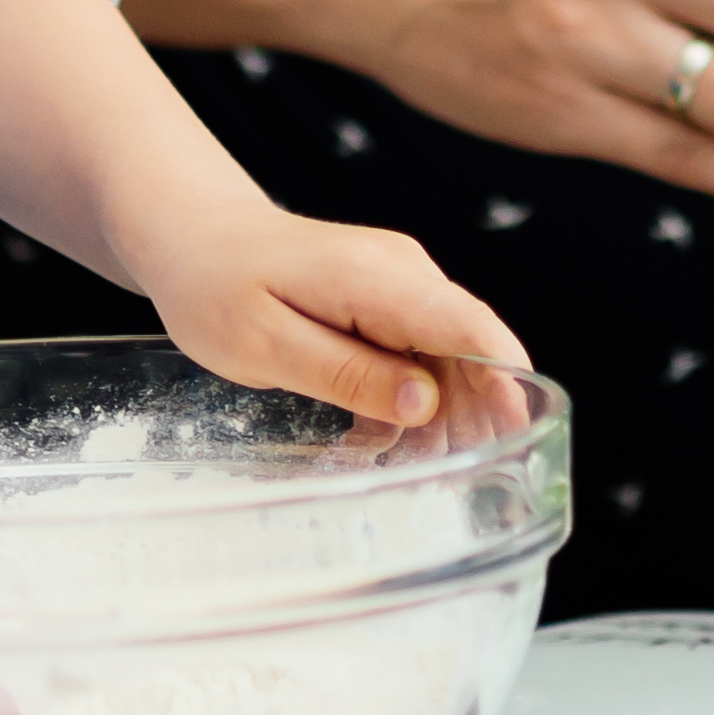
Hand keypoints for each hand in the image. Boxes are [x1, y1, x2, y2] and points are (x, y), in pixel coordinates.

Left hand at [120, 186, 534, 433]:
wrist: (194, 234)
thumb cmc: (216, 285)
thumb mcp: (266, 345)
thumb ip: (348, 374)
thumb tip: (424, 403)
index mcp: (378, 278)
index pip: (468, 326)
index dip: (503, 380)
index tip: (519, 431)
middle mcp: (403, 274)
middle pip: (468, 347)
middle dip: (473, 413)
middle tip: (458, 481)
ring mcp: (397, 285)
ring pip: (445, 358)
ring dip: (436, 416)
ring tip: (410, 471)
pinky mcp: (385, 301)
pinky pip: (416, 355)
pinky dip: (406, 400)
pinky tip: (379, 442)